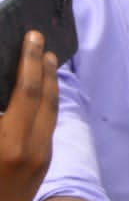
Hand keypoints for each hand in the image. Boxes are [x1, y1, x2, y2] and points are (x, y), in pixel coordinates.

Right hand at [0, 32, 57, 200]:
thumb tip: (3, 94)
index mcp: (9, 143)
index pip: (25, 91)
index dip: (29, 61)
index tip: (32, 37)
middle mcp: (31, 147)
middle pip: (45, 96)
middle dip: (42, 65)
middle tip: (40, 39)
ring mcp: (40, 156)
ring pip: (51, 110)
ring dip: (49, 82)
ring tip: (47, 59)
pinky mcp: (43, 163)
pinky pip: (48, 124)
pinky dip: (46, 102)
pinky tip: (40, 92)